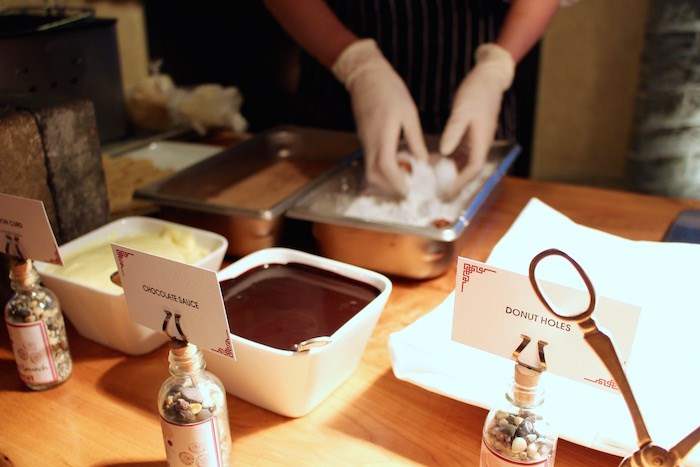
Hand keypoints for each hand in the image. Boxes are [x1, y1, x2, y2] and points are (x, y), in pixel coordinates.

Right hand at [332, 39, 428, 195]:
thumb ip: (415, 140)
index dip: (397, 182)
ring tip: (403, 176)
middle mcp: (370, 142)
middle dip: (389, 187)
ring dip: (385, 178)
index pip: (386, 168)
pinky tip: (397, 162)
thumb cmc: (389, 90)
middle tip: (406, 188)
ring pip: (371, 169)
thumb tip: (422, 160)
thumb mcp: (409, 114)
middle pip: (374, 175)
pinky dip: (382, 167)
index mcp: (382, 137)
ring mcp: (365, 141)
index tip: (408, 190)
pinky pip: (371, 159)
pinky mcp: (364, 137)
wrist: (366, 76)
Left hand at [439, 44, 514, 199]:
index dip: (461, 182)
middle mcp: (481, 142)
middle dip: (456, 182)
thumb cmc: (477, 91)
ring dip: (453, 172)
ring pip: (465, 161)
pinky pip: (462, 151)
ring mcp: (477, 138)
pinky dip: (451, 158)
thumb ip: (453, 131)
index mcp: (481, 140)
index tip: (448, 192)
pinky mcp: (472, 133)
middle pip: (469, 169)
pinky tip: (439, 160)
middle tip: (439, 193)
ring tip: (436, 181)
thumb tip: (445, 152)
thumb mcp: (462, 110)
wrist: (488, 76)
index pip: (472, 168)